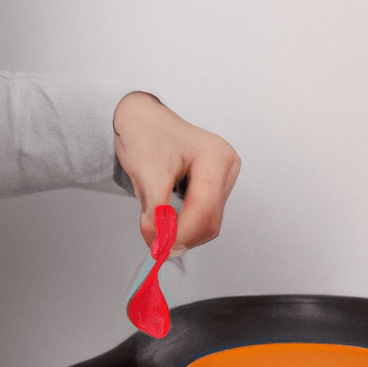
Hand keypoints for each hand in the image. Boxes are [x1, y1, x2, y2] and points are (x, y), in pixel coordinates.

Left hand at [113, 91, 240, 253]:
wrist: (140, 119)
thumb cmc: (145, 135)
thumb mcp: (146, 173)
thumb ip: (155, 210)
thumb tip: (158, 242)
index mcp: (216, 157)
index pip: (204, 207)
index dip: (182, 232)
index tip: (158, 247)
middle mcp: (227, 166)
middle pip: (211, 218)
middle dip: (183, 235)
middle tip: (155, 245)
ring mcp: (223, 176)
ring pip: (209, 221)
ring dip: (184, 232)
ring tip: (156, 229)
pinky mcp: (215, 185)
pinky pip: (205, 215)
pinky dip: (186, 224)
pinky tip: (167, 221)